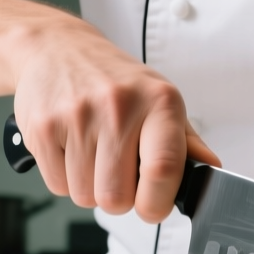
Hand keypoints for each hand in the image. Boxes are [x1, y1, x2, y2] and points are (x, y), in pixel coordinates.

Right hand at [12, 20, 219, 222]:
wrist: (58, 48)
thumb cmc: (114, 80)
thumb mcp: (160, 100)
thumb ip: (186, 142)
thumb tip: (210, 170)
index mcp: (159, 102)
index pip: (163, 168)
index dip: (157, 202)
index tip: (153, 205)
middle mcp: (119, 107)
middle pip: (117, 197)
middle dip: (119, 197)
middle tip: (119, 172)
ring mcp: (77, 117)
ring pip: (85, 196)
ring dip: (91, 187)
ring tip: (93, 154)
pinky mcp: (43, 128)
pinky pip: (57, 186)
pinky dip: (65, 178)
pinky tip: (72, 149)